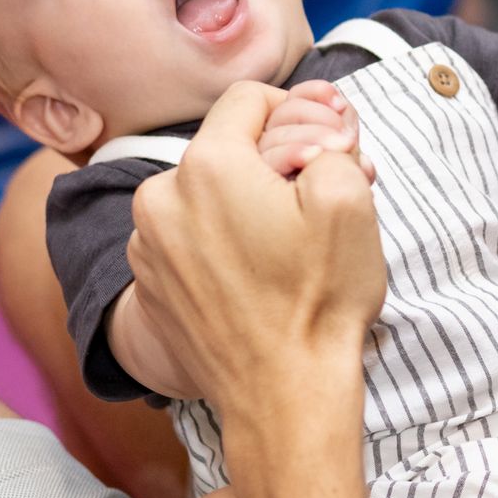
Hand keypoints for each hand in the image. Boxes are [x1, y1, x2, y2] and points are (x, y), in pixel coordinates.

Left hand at [128, 82, 385, 461]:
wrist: (283, 398)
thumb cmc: (319, 301)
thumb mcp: (351, 201)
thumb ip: (330, 137)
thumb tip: (318, 118)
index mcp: (207, 165)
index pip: (249, 99)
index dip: (295, 113)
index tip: (321, 150)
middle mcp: (160, 197)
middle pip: (225, 148)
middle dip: (271, 164)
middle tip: (315, 205)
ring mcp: (146, 245)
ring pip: (204, 193)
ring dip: (242, 204)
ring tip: (285, 249)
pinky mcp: (149, 283)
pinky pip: (186, 236)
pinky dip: (218, 242)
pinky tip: (255, 278)